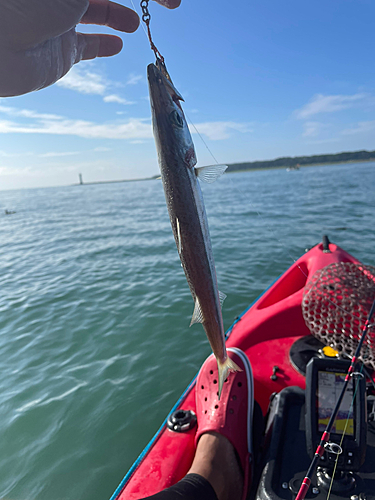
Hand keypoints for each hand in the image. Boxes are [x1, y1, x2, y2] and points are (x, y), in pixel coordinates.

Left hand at [0, 0, 180, 96]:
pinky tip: (119, 45)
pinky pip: (88, 46)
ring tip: (135, 24)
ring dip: (119, 16)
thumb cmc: (29, 1)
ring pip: (98, 13)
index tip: (169, 0)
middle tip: (165, 4)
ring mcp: (62, 19)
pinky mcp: (61, 50)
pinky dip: (105, 45)